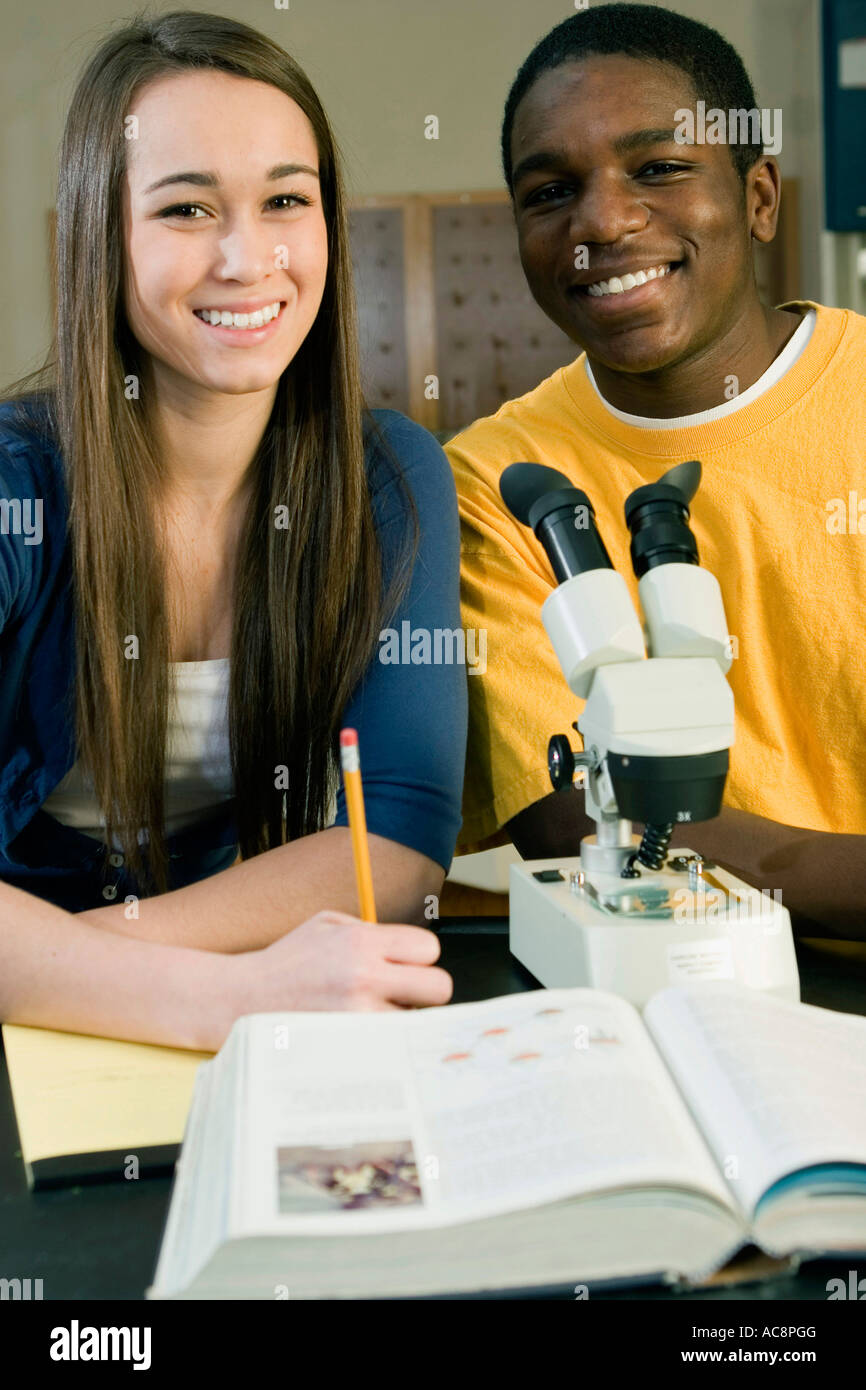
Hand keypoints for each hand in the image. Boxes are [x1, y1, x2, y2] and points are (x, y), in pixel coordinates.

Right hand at [222, 910, 452, 1037]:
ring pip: (416, 1021)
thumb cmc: (288, 962)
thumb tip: (413, 948)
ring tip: (372, 1013)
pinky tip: (361, 1031)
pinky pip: (391, 1044)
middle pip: (439, 988)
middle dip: (426, 990)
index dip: (420, 956)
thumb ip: (372, 931)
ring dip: (402, 1018)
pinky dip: (383, 1040)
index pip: (429, 948)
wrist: (243, 999)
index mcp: (361, 942)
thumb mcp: (326, 925)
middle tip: (403, 993)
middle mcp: (364, 977)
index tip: (405, 965)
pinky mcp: (350, 1046)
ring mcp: (359, 1016)